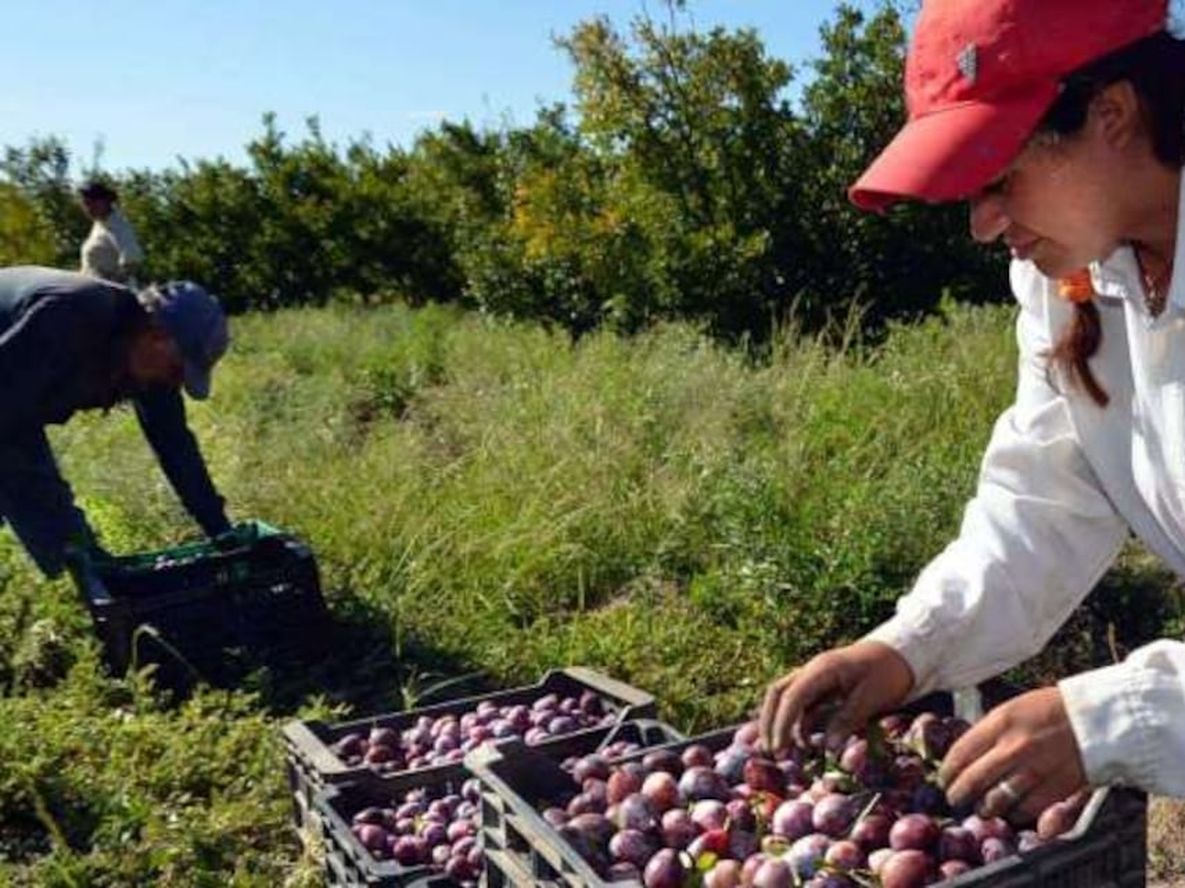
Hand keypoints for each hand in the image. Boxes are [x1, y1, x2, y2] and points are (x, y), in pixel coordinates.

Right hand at [759, 640, 914, 754]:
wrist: (902, 653)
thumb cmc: (889, 673)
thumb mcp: (872, 698)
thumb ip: (848, 720)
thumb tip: (827, 748)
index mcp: (823, 669)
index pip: (792, 696)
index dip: (782, 724)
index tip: (779, 749)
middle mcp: (812, 671)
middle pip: (778, 693)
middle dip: (769, 722)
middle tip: (770, 751)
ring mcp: (815, 677)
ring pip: (785, 697)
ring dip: (780, 722)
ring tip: (783, 751)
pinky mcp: (822, 686)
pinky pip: (800, 703)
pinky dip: (796, 722)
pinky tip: (802, 741)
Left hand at [938, 687, 1087, 820]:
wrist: (1096, 716)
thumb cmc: (1049, 709)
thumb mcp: (1011, 709)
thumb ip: (986, 733)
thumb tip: (962, 758)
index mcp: (1000, 722)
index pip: (960, 753)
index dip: (947, 772)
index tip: (944, 779)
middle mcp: (1014, 747)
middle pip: (973, 782)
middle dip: (958, 794)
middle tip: (955, 798)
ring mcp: (1035, 769)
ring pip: (996, 801)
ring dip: (985, 807)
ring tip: (982, 806)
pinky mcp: (1056, 788)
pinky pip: (1026, 810)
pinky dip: (1015, 813)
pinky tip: (1012, 809)